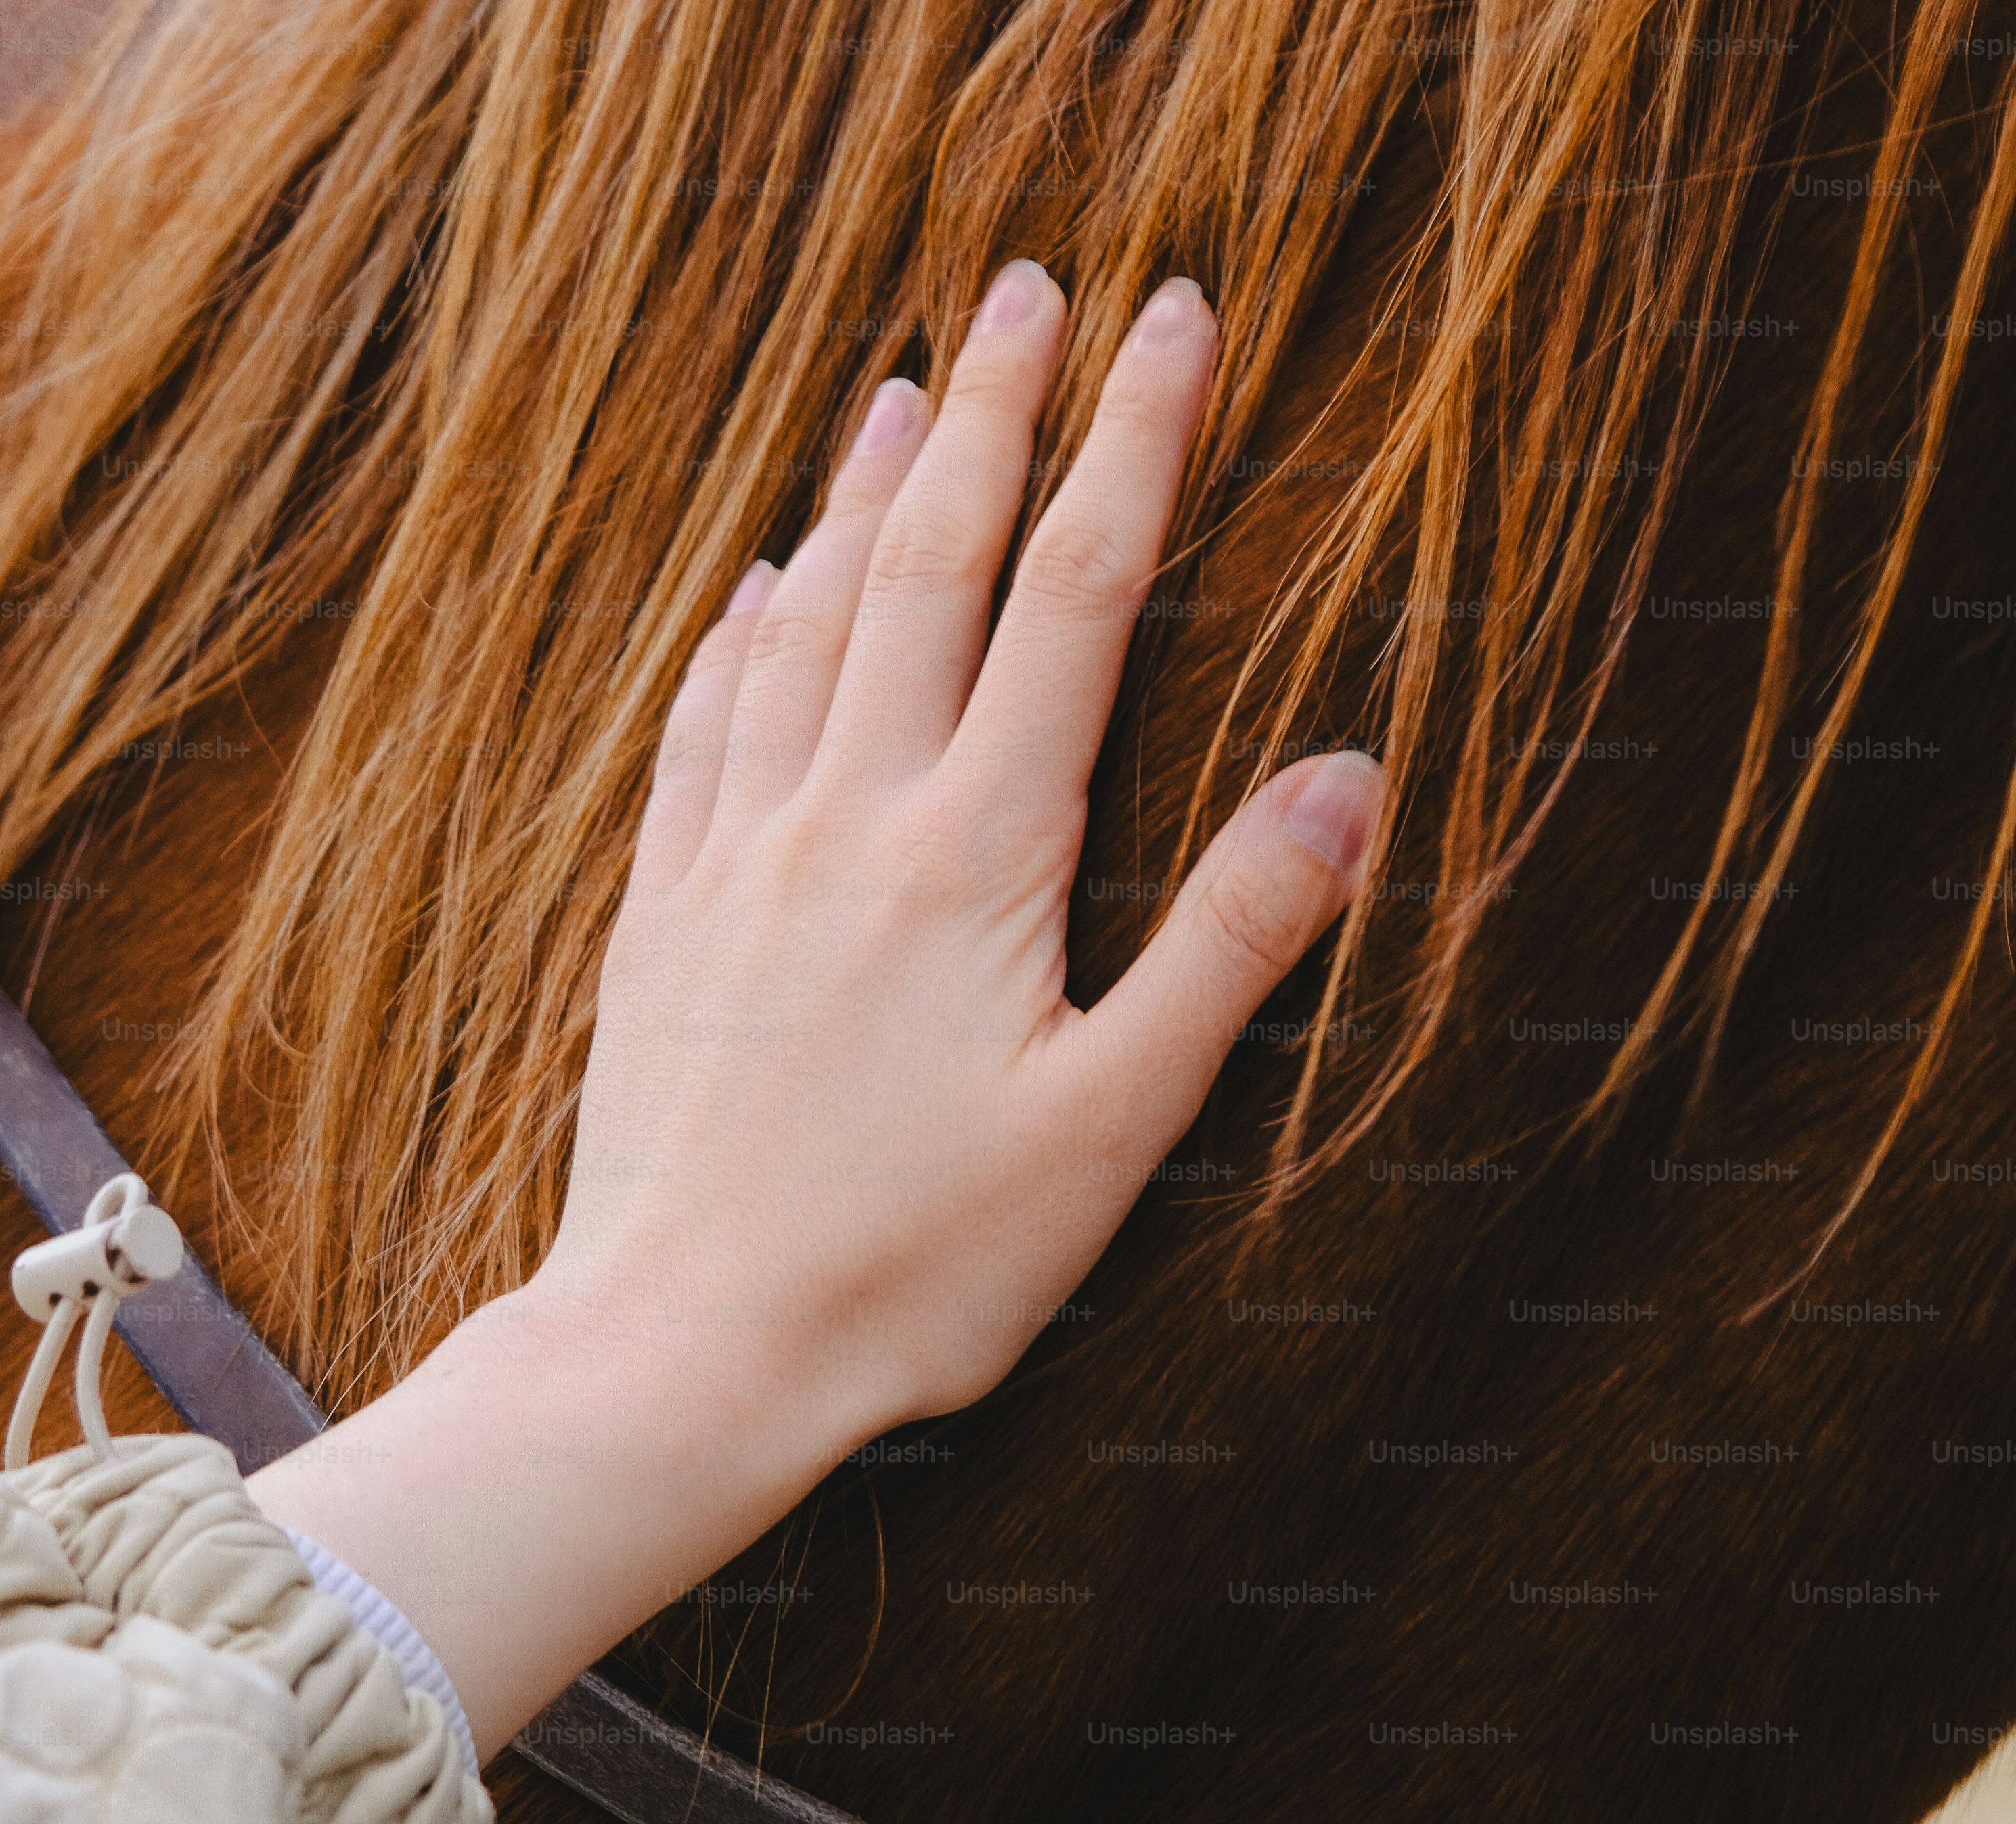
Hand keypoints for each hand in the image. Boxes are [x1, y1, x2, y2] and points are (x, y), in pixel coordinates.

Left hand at [247, 260, 1384, 1759]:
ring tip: (895, 385)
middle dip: (987, 411)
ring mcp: (740, 855)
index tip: (1165, 318)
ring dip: (859, 494)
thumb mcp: (1114, 1122)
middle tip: (1023, 285)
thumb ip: (1232, 941)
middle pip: (929, 566)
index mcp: (978, 853)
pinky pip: (703, 727)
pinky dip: (740, 634)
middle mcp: (848, 816)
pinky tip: (755, 587)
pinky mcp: (665, 914)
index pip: (1073, 598)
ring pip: (807, 623)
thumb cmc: (916, 1262)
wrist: (686, 1346)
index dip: (1128, 445)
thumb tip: (1351, 782)